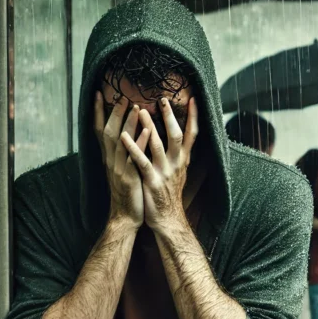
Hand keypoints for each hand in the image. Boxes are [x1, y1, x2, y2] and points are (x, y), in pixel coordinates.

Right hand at [94, 92, 150, 229]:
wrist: (126, 217)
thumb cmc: (128, 192)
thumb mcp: (122, 169)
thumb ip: (123, 151)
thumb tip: (125, 133)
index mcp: (109, 157)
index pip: (100, 130)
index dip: (97, 112)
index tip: (97, 93)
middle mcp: (111, 160)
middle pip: (108, 131)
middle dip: (114, 112)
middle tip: (122, 95)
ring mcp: (118, 169)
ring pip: (120, 142)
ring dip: (127, 123)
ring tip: (135, 106)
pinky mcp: (129, 178)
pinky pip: (133, 158)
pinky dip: (139, 143)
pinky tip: (146, 131)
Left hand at [120, 97, 197, 232]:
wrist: (167, 219)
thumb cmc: (169, 195)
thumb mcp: (178, 172)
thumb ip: (177, 155)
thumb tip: (177, 139)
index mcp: (183, 160)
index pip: (192, 135)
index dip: (194, 117)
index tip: (193, 99)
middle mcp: (176, 163)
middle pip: (177, 135)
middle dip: (170, 116)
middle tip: (162, 99)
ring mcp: (164, 172)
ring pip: (158, 144)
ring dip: (148, 126)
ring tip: (139, 110)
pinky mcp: (151, 181)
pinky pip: (141, 161)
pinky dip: (133, 148)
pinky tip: (123, 136)